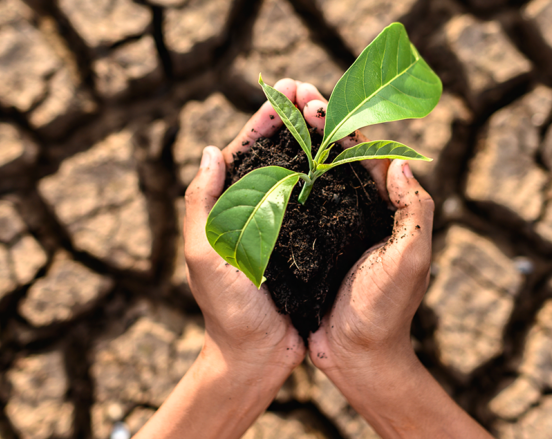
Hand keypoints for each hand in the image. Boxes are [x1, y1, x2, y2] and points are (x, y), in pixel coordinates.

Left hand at [140, 79, 305, 438]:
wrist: (256, 357)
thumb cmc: (227, 311)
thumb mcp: (205, 256)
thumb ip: (202, 205)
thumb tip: (213, 151)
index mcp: (227, 209)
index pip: (245, 152)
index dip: (265, 120)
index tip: (286, 91)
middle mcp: (255, 212)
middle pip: (275, 155)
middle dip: (293, 120)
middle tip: (313, 90)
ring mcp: (282, 226)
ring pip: (300, 172)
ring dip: (314, 141)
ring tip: (333, 113)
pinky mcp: (307, 244)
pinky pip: (320, 201)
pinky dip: (332, 176)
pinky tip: (349, 158)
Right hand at [299, 84, 491, 437]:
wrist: (358, 358)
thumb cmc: (386, 312)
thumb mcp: (411, 261)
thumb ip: (416, 212)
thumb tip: (403, 162)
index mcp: (387, 209)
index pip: (366, 155)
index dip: (341, 125)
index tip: (314, 102)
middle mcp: (361, 213)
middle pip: (338, 157)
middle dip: (316, 124)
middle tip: (290, 96)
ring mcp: (334, 229)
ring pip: (315, 176)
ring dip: (297, 146)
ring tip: (274, 120)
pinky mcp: (311, 248)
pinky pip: (296, 207)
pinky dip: (282, 183)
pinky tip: (260, 168)